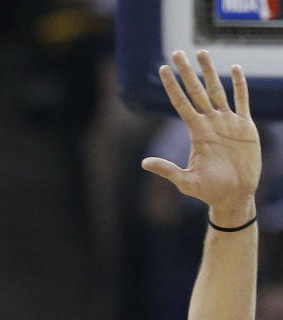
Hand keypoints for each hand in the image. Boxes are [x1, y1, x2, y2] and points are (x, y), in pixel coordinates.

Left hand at [144, 51, 259, 224]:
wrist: (234, 196)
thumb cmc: (209, 191)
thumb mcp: (185, 181)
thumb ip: (166, 169)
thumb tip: (144, 163)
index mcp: (196, 132)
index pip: (181, 104)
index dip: (172, 87)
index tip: (163, 70)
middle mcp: (210, 123)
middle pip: (197, 91)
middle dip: (187, 72)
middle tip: (177, 53)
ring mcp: (227, 122)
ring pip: (217, 90)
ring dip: (210, 71)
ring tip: (202, 52)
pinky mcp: (245, 126)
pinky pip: (242, 100)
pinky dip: (240, 85)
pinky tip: (235, 68)